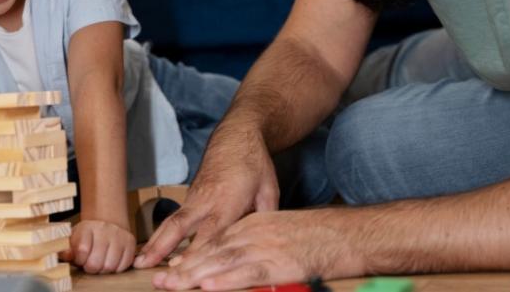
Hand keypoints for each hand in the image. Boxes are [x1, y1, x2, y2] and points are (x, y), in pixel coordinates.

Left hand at [61, 219, 135, 273]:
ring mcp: (119, 235)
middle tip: (90, 264)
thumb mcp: (73, 240)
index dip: (80, 260)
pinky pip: (123, 265)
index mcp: (87, 227)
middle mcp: (104, 229)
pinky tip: (111, 261)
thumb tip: (67, 255)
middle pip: (96, 262)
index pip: (82, 250)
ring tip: (101, 262)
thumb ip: (67, 250)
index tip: (80, 259)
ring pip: (110, 266)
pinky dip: (116, 268)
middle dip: (91, 268)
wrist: (107, 223)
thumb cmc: (87, 237)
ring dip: (104, 269)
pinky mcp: (130, 242)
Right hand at [134, 123, 279, 271]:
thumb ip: (264, 219)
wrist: (236, 136)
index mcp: (228, 201)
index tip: (183, 270)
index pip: (210, 232)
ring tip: (139, 261)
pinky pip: (174, 219)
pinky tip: (153, 251)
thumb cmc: (254, 163)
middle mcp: (206, 200)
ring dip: (155, 243)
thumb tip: (263, 244)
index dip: (196, 252)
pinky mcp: (190, 197)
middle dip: (161, 248)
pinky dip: (162, 235)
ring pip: (171, 223)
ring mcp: (195, 198)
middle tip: (144, 265)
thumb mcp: (269, 190)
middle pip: (179, 226)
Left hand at [152, 208, 365, 289]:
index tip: (170, 267)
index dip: (190, 256)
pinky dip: (227, 280)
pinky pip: (249, 273)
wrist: (350, 233)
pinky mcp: (281, 263)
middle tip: (160, 281)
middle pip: (212, 251)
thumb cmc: (319, 237)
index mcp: (253, 224)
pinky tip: (208, 286)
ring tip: (172, 285)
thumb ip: (257, 242)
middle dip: (184, 268)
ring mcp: (266, 247)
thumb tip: (236, 262)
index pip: (214, 241)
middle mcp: (254, 232)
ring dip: (195, 275)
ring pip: (223, 262)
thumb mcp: (280, 231)